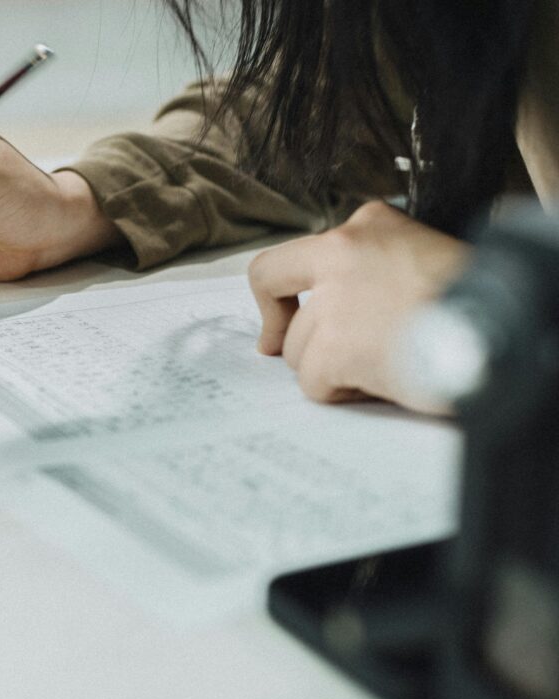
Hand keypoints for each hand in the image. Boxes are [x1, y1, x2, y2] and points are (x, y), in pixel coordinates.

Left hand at [247, 201, 470, 412]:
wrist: (504, 330)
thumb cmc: (474, 303)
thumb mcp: (421, 258)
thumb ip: (367, 273)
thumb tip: (316, 316)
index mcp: (367, 225)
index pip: (280, 263)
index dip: (272, 303)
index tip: (278, 326)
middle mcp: (343, 251)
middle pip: (291, 319)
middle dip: (308, 347)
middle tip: (333, 363)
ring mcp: (336, 300)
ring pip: (300, 354)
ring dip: (335, 370)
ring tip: (386, 364)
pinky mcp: (337, 345)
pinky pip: (315, 383)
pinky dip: (345, 394)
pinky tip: (384, 381)